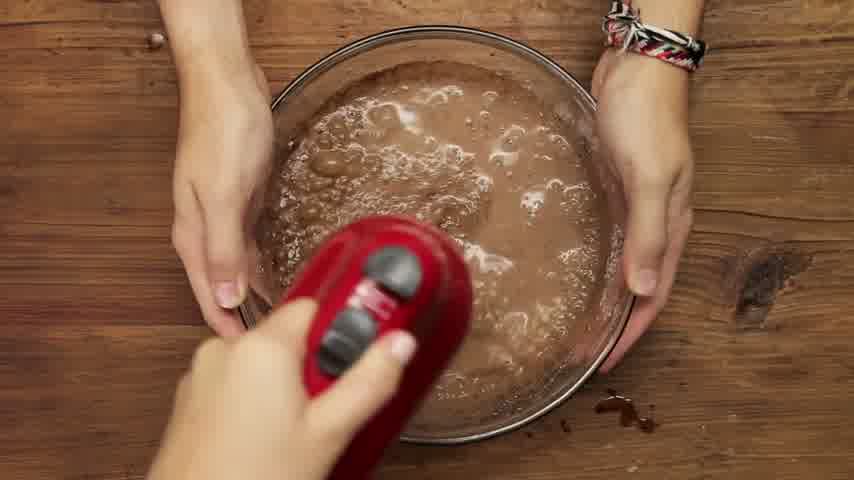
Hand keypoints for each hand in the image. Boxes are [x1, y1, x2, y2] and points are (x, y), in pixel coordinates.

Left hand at [148, 299, 416, 479]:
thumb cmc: (254, 478)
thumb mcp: (328, 433)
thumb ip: (369, 381)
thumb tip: (401, 342)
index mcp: (260, 346)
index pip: (314, 306)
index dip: (341, 330)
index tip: (358, 357)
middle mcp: (224, 349)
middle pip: (288, 337)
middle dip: (314, 366)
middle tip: (329, 408)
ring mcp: (201, 374)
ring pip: (262, 363)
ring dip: (284, 385)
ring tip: (295, 431)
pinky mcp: (190, 399)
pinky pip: (235, 383)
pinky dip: (255, 400)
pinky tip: (265, 438)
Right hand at [170, 60, 273, 336]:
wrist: (228, 84)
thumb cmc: (223, 130)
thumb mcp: (223, 194)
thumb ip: (222, 247)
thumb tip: (223, 296)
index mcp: (194, 232)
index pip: (207, 293)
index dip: (224, 324)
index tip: (243, 353)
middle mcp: (204, 228)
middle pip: (220, 285)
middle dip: (239, 315)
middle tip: (266, 344)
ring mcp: (222, 213)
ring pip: (235, 267)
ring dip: (251, 292)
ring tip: (274, 318)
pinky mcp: (241, 198)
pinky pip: (248, 244)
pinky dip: (260, 264)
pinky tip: (274, 273)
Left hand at [591, 50, 693, 371]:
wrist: (638, 69)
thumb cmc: (646, 119)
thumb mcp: (649, 178)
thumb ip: (648, 234)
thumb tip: (644, 291)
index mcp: (672, 227)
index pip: (654, 296)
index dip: (631, 333)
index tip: (604, 362)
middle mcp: (656, 223)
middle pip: (637, 288)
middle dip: (612, 324)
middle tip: (580, 351)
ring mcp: (636, 206)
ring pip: (621, 267)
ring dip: (602, 298)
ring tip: (574, 323)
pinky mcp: (615, 189)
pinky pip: (608, 240)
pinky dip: (595, 263)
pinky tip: (574, 271)